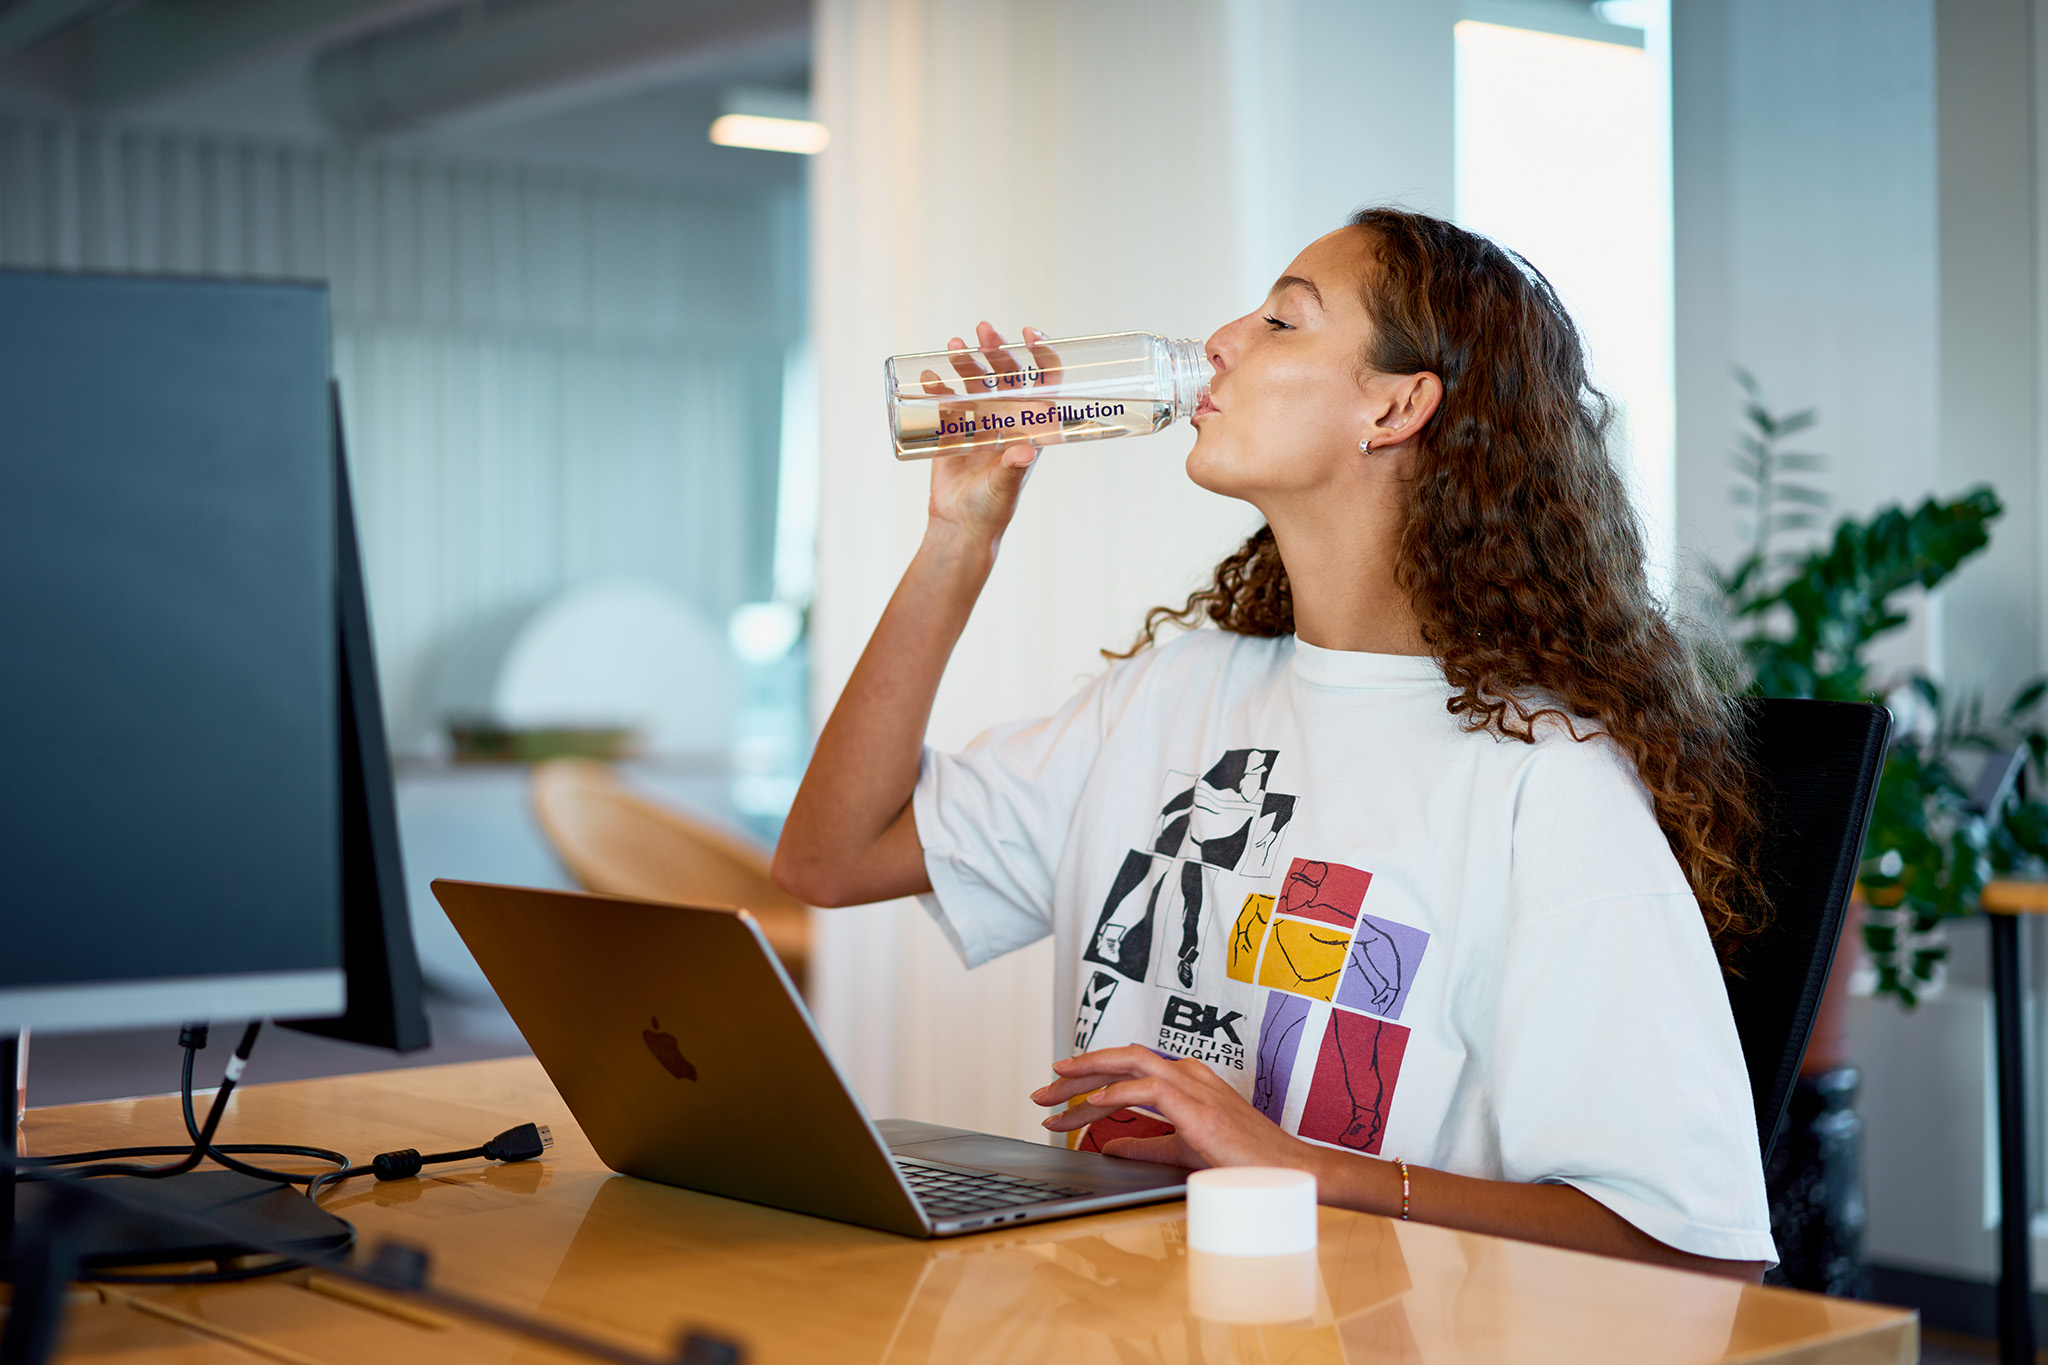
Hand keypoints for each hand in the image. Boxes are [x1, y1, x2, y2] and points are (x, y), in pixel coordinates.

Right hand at [922, 322, 1061, 548]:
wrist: (959, 525)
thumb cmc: (991, 509)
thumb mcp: (1005, 487)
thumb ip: (1013, 467)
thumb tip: (1027, 451)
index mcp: (1029, 427)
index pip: (1044, 384)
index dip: (1042, 356)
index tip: (1030, 334)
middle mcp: (1008, 419)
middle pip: (1007, 376)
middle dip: (997, 351)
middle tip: (985, 332)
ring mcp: (980, 421)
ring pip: (977, 382)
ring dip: (967, 362)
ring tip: (954, 346)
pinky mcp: (954, 429)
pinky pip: (947, 400)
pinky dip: (938, 386)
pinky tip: (929, 377)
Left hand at [1031, 1045, 1325, 1172]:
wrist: (1284, 1170)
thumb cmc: (1241, 1158)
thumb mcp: (1180, 1149)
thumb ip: (1144, 1145)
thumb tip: (1107, 1147)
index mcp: (1184, 1079)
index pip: (1125, 1071)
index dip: (1087, 1082)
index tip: (1058, 1098)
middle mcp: (1185, 1072)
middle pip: (1118, 1062)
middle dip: (1075, 1075)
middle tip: (1042, 1093)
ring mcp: (1191, 1084)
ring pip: (1127, 1066)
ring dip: (1086, 1079)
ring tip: (1054, 1094)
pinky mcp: (1195, 1104)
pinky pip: (1147, 1089)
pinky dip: (1116, 1093)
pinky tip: (1092, 1103)